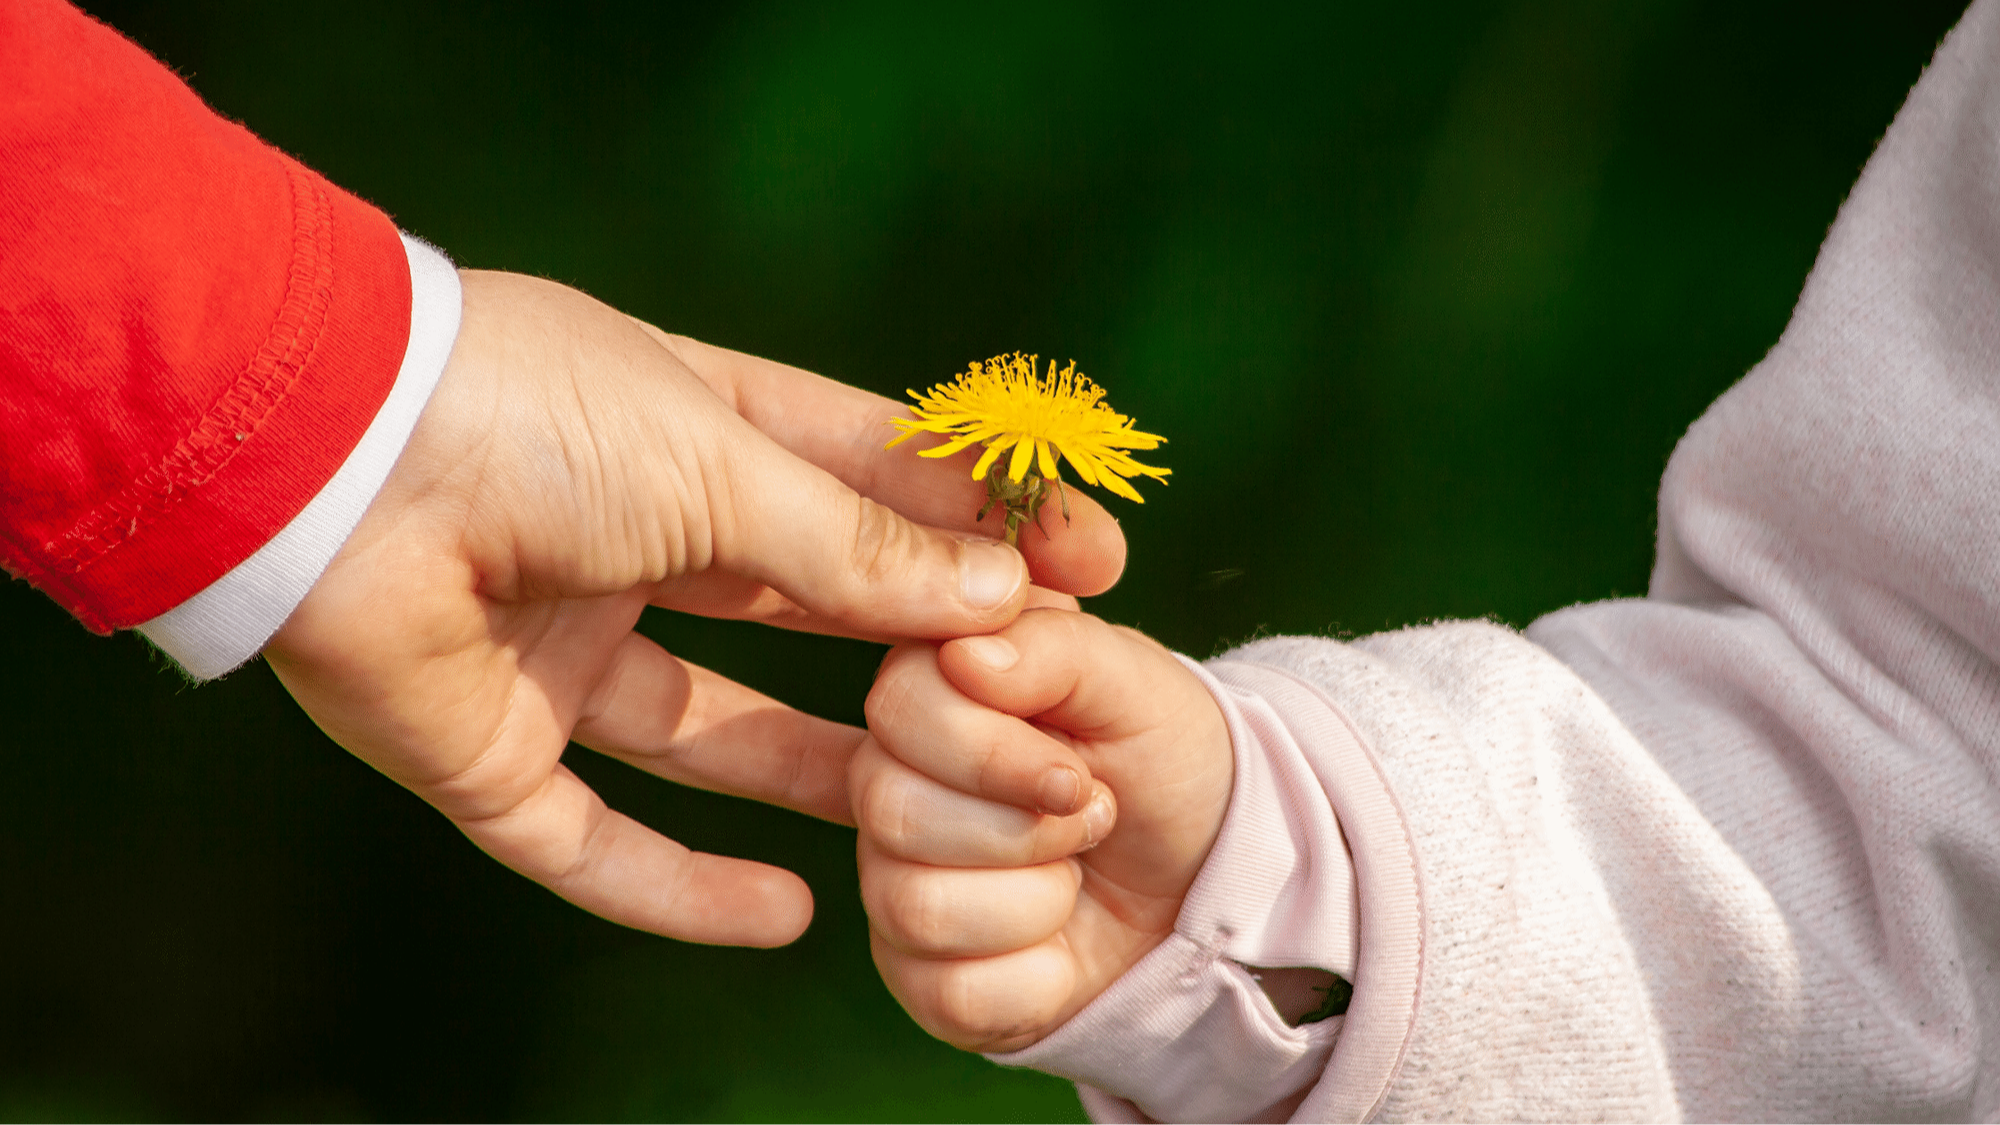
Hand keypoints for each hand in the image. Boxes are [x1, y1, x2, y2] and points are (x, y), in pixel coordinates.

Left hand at [263, 271, 1126, 946]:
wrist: (320, 463)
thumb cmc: (536, 414)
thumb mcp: (728, 466)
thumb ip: (859, 544)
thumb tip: (998, 591)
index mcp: (698, 432)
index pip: (875, 481)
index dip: (980, 524)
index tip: (1090, 564)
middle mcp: (639, 540)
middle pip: (812, 612)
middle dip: (925, 651)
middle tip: (1044, 699)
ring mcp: (564, 647)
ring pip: (717, 735)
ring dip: (822, 778)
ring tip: (936, 821)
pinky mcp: (489, 749)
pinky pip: (594, 843)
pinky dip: (681, 889)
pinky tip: (788, 919)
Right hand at [852, 608, 1233, 1052]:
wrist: (1209, 874)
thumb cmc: (1163, 761)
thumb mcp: (1137, 685)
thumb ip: (1057, 650)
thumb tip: (964, 657)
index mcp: (930, 691)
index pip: (899, 711)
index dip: (992, 754)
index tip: (1076, 774)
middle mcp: (889, 781)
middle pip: (891, 813)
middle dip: (1025, 830)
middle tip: (1093, 816)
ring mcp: (892, 879)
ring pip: (917, 908)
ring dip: (1038, 899)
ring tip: (1076, 872)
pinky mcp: (918, 973)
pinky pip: (951, 993)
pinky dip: (1039, 973)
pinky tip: (1062, 942)